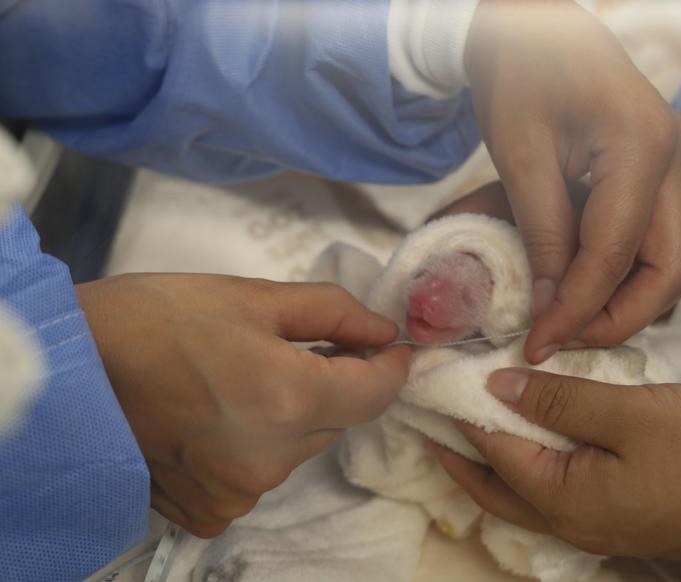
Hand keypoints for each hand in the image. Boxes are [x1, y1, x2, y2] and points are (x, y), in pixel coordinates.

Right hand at [77, 274, 410, 537]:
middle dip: (330, 385)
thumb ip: (332, 314)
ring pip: (299, 449)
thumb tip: (382, 332)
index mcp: (287, 399)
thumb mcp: (250, 297)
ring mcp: (239, 493)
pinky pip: (259, 476)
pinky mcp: (210, 512)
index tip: (389, 347)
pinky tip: (217, 417)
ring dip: (291, 417)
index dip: (391, 367)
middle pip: (336, 421)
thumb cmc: (154, 320)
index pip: (375, 393)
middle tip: (293, 349)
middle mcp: (271, 460)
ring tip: (239, 380)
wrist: (66, 374)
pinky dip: (254, 448)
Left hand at [430, 369, 680, 558]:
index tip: (438, 383)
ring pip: (521, 495)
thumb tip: (497, 386)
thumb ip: (558, 401)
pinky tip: (528, 444)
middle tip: (430, 422)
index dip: (464, 415)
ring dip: (491, 464)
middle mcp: (568, 521)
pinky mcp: (612, 516)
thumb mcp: (627, 414)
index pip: (495, 452)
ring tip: (468, 429)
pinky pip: (550, 495)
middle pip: (495, 490)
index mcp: (563, 497)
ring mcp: (591, 525)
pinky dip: (526, 469)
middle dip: (460, 456)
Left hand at [466, 0, 680, 362]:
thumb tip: (554, 308)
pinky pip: (671, 238)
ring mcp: (680, 163)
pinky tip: (594, 284)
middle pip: (675, 268)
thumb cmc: (520, 73)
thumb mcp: (519, 155)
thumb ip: (543, 234)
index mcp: (644, 145)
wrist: (536, 27)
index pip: (617, 254)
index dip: (577, 309)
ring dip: (637, 300)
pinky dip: (639, 273)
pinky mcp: (667, 169)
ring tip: (577, 318)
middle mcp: (679, 157)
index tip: (539, 344)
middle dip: (621, 316)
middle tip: (564, 339)